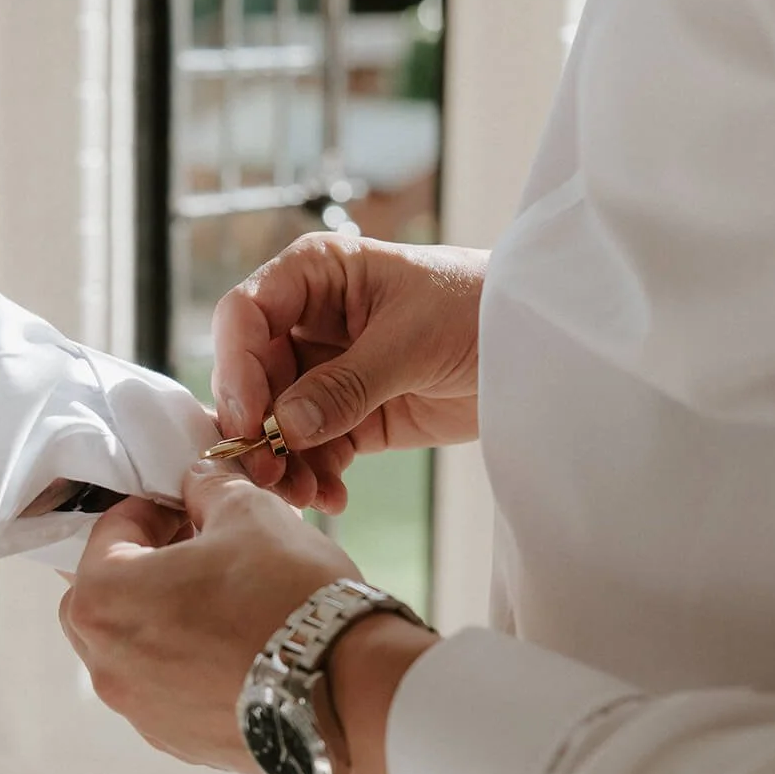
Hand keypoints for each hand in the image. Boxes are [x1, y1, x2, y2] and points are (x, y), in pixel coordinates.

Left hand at [60, 462, 436, 773]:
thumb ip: (209, 489)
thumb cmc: (288, 595)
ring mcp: (141, 712)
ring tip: (226, 600)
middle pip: (106, 597)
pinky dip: (190, 664)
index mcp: (103, 598)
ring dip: (166, 618)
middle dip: (144, 566)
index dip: (152, 508)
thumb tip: (199, 485)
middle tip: (198, 548)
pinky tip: (241, 647)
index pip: (108, 532)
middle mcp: (107, 665)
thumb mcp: (250, 511)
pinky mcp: (180, 743)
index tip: (186, 504)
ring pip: (136, 649)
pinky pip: (170, 690)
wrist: (345, 692)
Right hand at [210, 234, 488, 512]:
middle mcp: (310, 320)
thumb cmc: (480, 306)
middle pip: (255, 377)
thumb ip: (347, 384)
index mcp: (316, 275)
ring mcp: (328, 370)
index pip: (246, 316)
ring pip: (280, 422)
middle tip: (266, 476)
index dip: (237, 369)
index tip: (248, 422)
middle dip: (258, 430)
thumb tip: (286, 427)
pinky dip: (317, 476)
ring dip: (285, 462)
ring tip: (303, 497)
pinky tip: (331, 498)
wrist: (537, 344)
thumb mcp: (413, 340)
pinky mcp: (352, 415)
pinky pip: (316, 449)